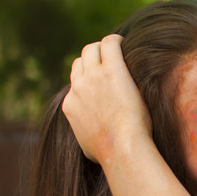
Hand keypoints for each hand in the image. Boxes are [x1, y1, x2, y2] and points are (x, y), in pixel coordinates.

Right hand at [61, 34, 152, 165]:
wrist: (122, 148)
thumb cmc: (111, 154)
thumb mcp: (88, 148)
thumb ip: (86, 137)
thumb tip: (91, 144)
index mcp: (71, 104)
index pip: (76, 82)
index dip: (90, 78)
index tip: (103, 79)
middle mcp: (78, 88)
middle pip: (80, 62)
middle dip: (94, 60)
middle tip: (111, 62)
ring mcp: (93, 77)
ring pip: (91, 49)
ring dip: (103, 48)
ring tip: (118, 51)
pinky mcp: (111, 69)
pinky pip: (110, 44)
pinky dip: (116, 41)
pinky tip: (125, 44)